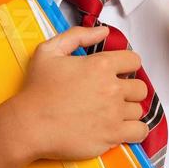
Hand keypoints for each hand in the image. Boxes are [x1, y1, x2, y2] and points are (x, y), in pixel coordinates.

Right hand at [7, 24, 151, 160]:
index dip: (127, 65)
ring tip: (111, 113)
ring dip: (128, 111)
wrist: (29, 124)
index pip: (134, 61)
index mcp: (100, 65)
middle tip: (113, 95)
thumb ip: (78, 36)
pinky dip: (135, 130)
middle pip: (139, 87)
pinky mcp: (112, 136)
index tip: (119, 73)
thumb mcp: (49, 51)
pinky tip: (123, 128)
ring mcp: (114, 114)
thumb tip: (103, 32)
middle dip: (128, 90)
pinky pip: (140, 131)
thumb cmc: (36, 90)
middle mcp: (112, 89)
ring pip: (138, 110)